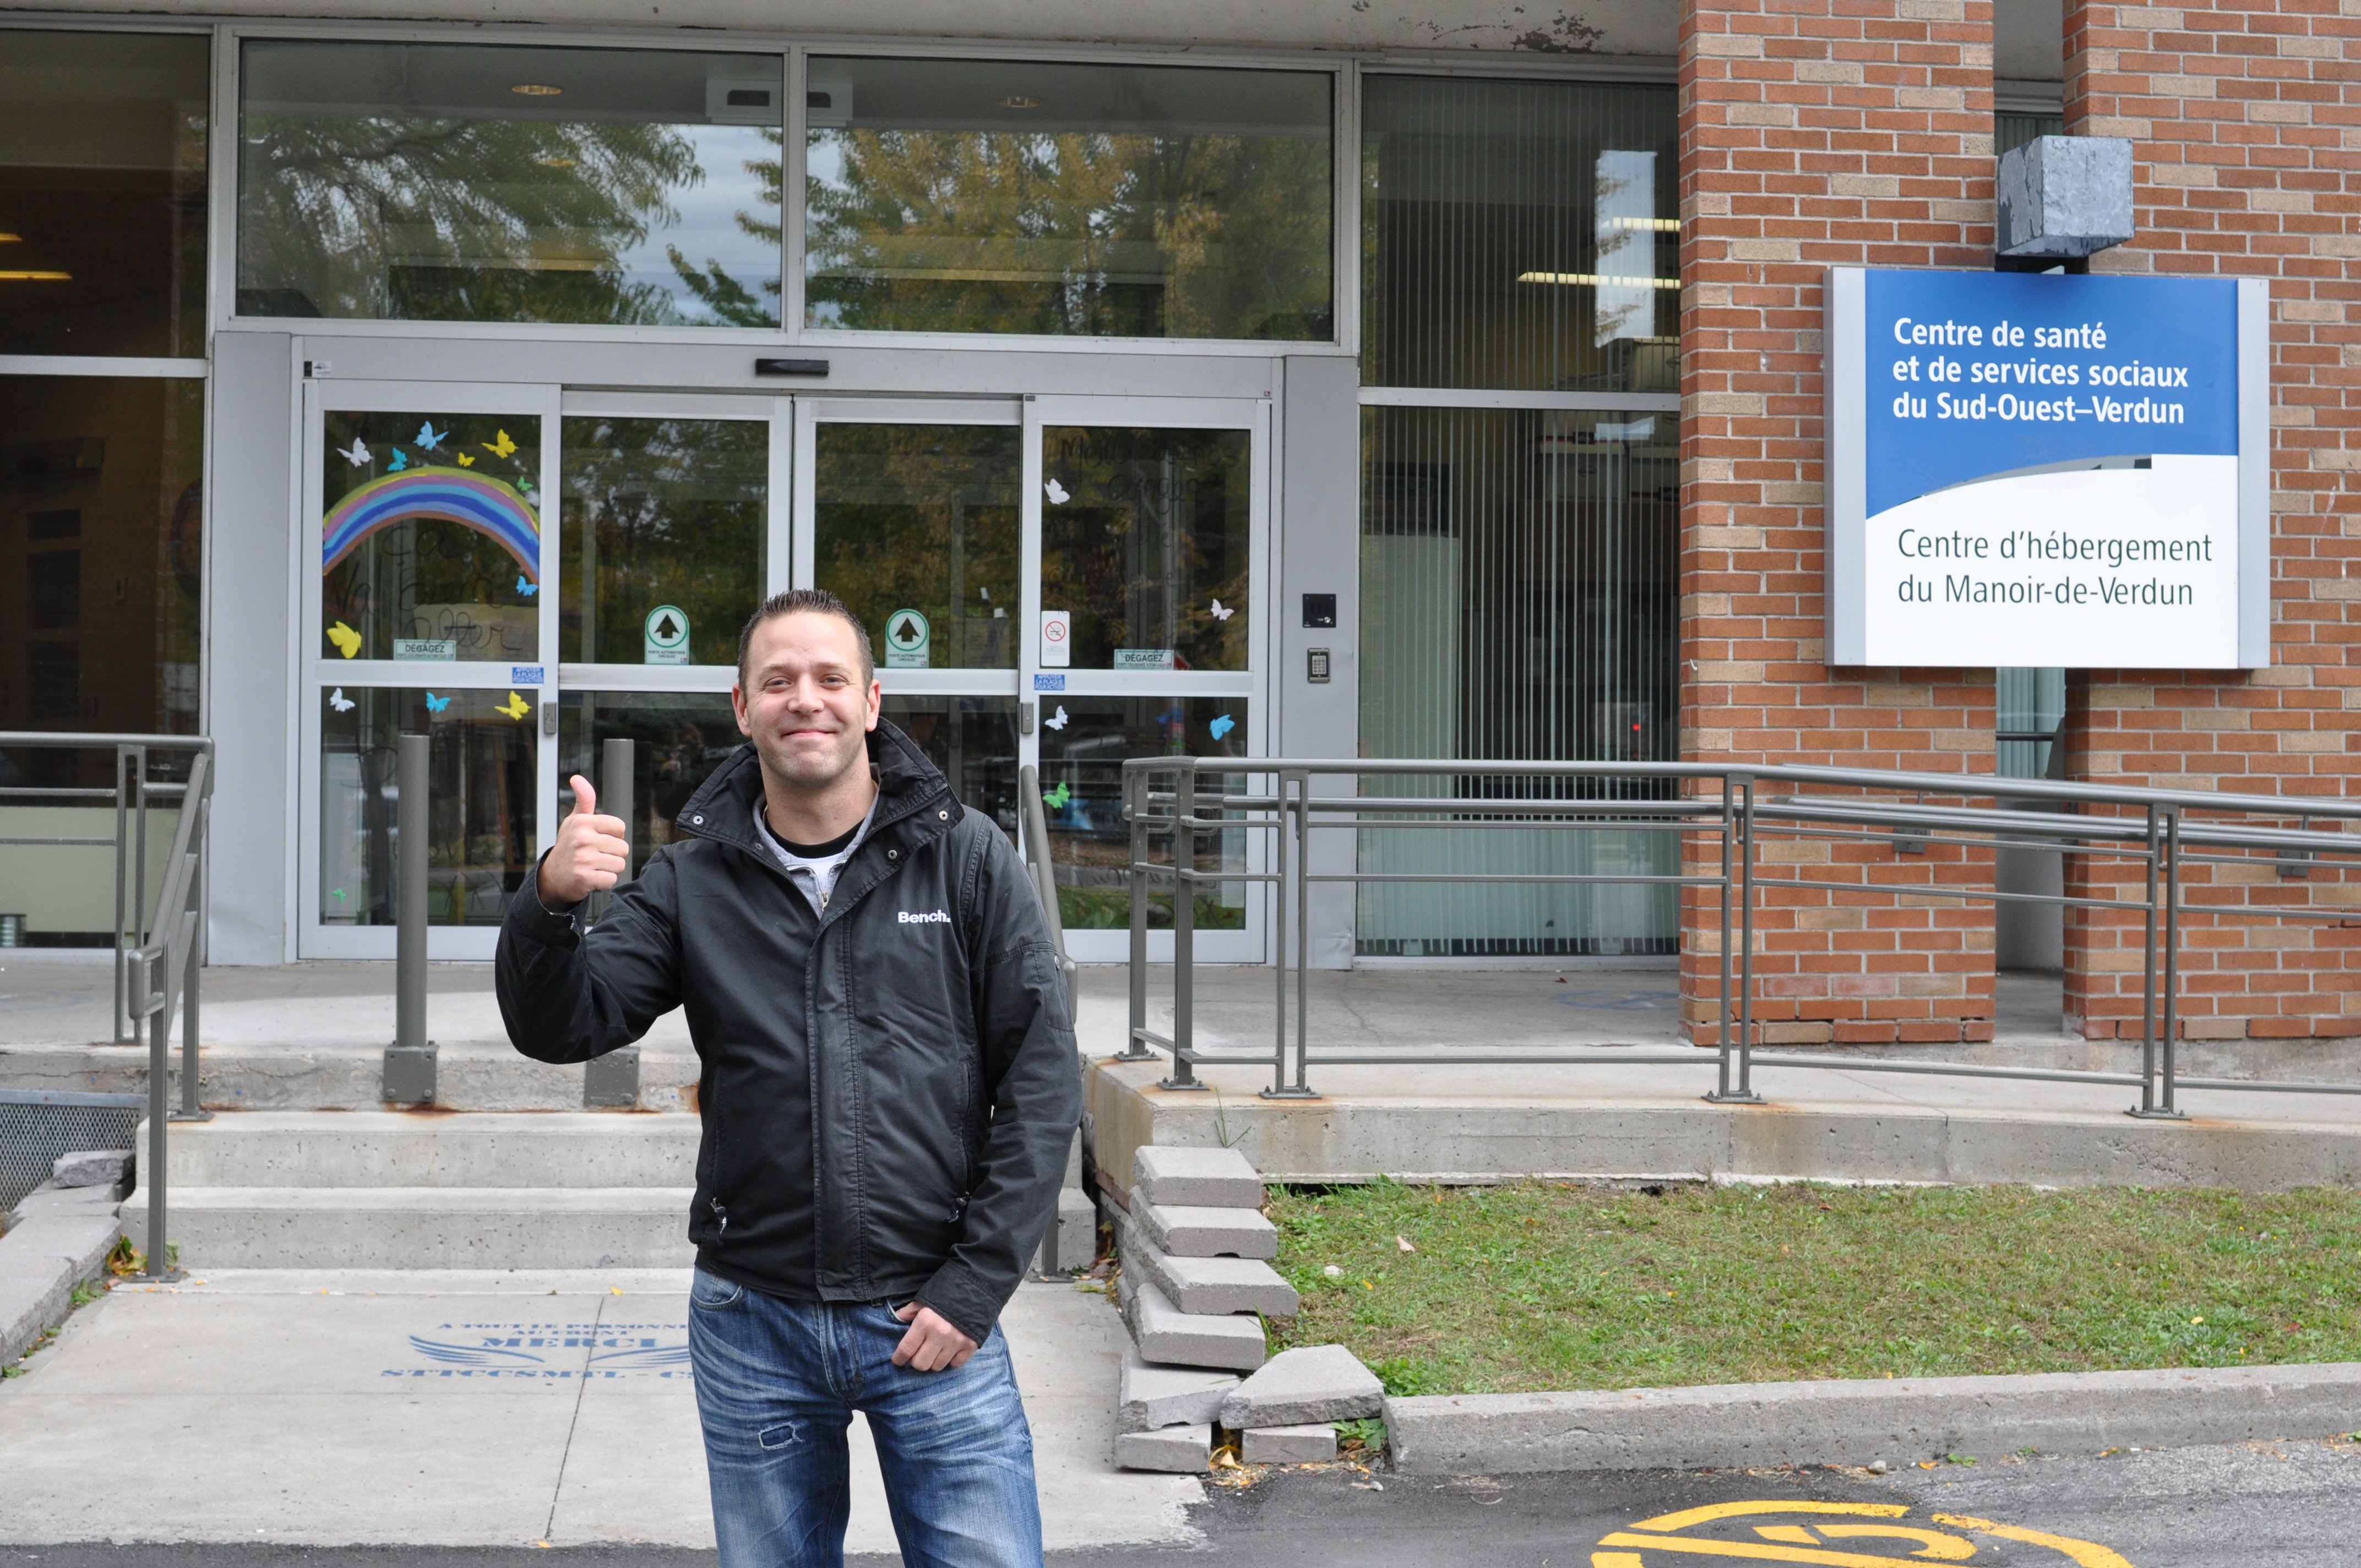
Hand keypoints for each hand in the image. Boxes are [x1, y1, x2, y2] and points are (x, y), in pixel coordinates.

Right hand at [538, 775, 629, 906]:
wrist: (552, 877)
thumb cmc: (569, 846)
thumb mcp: (574, 821)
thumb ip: (584, 800)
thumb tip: (577, 778)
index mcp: (582, 822)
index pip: (620, 827)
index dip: (613, 836)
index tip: (599, 840)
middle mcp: (582, 839)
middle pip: (623, 848)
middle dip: (613, 854)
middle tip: (596, 856)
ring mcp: (582, 859)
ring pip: (619, 864)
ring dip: (609, 869)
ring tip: (594, 866)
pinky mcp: (584, 878)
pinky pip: (611, 880)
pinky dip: (605, 882)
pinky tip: (592, 878)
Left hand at [892, 1302, 977, 1371]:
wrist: (975, 1291)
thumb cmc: (944, 1297)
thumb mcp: (922, 1301)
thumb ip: (907, 1312)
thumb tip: (896, 1320)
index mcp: (925, 1321)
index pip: (906, 1349)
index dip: (899, 1358)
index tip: (898, 1360)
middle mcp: (940, 1333)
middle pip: (920, 1364)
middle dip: (916, 1360)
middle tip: (919, 1353)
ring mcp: (956, 1341)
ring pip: (937, 1367)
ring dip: (934, 1360)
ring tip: (936, 1349)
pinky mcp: (970, 1346)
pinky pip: (955, 1365)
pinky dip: (951, 1360)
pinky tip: (950, 1349)